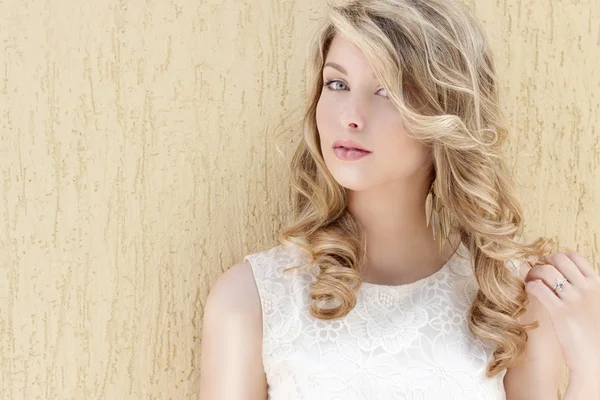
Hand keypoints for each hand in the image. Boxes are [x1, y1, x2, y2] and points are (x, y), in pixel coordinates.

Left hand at [524, 252, 599, 376]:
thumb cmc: (595, 335)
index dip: (558, 257)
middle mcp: (586, 288)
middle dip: (543, 261)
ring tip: (529, 281)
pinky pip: (538, 288)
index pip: (575, 257)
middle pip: (558, 259)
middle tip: (536, 272)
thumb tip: (570, 280)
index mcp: (598, 285)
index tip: (549, 264)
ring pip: (546, 271)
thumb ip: (588, 291)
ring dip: (533, 272)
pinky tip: (528, 292)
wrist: (596, 360)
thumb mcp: (597, 305)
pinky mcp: (560, 312)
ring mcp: (573, 299)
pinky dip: (530, 286)